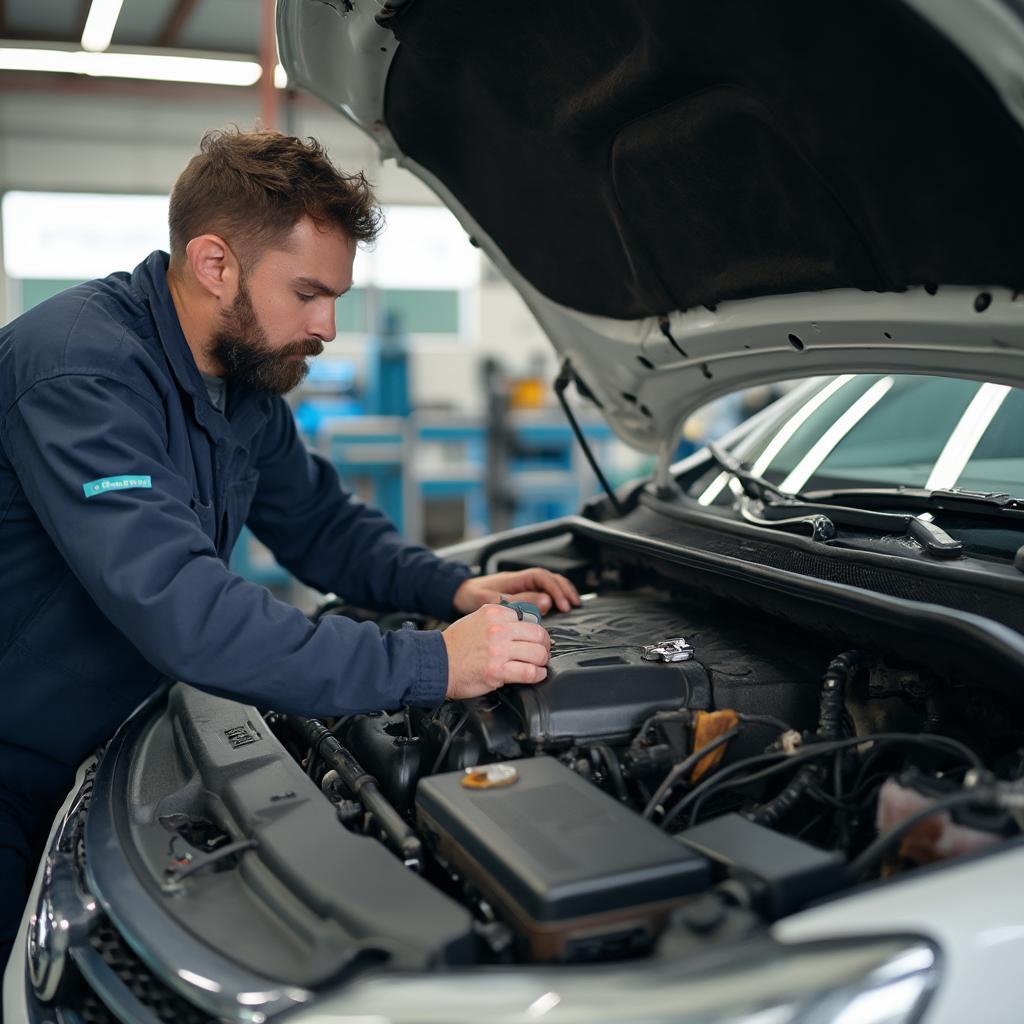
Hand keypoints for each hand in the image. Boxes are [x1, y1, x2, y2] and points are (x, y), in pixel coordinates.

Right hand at [442, 603, 551, 699]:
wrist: (435, 663)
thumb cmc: (454, 645)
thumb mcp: (476, 619)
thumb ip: (499, 620)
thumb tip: (522, 624)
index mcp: (494, 613)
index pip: (530, 618)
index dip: (535, 632)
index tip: (534, 640)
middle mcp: (498, 629)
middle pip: (539, 635)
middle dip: (544, 646)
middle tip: (541, 653)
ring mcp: (498, 650)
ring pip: (538, 654)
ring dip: (542, 661)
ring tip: (537, 665)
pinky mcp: (497, 671)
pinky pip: (530, 672)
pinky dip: (537, 675)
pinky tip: (535, 675)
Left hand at [453, 567, 580, 616]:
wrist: (456, 595)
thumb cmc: (470, 596)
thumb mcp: (492, 600)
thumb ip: (519, 601)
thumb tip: (545, 601)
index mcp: (515, 578)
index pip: (543, 578)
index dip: (556, 589)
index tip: (564, 604)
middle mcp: (519, 580)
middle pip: (550, 578)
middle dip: (565, 589)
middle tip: (575, 604)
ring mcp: (519, 586)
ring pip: (547, 585)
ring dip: (561, 592)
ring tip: (572, 604)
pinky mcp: (517, 594)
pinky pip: (539, 593)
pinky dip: (551, 598)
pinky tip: (556, 607)